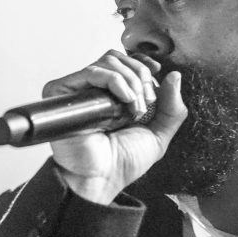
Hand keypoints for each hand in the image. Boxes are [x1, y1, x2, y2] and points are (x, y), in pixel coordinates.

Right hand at [41, 50, 185, 203]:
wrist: (102, 178)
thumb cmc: (123, 162)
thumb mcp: (159, 134)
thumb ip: (172, 107)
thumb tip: (175, 76)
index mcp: (114, 95)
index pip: (126, 61)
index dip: (142, 62)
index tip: (156, 72)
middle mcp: (96, 90)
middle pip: (119, 58)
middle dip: (140, 76)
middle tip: (145, 103)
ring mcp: (79, 90)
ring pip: (108, 62)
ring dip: (131, 82)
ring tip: (135, 110)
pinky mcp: (62, 92)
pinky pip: (91, 71)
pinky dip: (115, 81)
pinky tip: (124, 100)